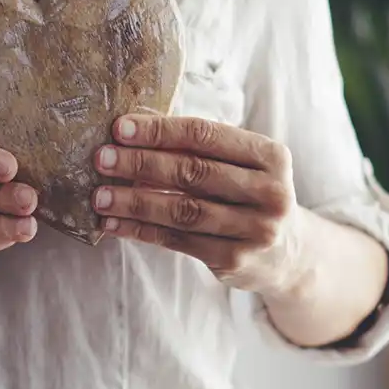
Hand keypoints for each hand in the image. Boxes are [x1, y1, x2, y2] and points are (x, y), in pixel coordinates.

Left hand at [93, 115, 305, 296]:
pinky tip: (113, 224)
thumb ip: (199, 149)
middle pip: (192, 172)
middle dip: (140, 163)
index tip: (120, 129)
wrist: (289, 254)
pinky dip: (140, 231)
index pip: (205, 135)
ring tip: (99, 196)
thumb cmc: (249, 195)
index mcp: (271, 156)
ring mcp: (255, 230)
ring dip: (133, 202)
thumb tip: (131, 134)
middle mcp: (270, 192)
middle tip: (102, 159)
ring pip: (181, 210)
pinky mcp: (235, 260)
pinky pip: (177, 241)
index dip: (159, 131)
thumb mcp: (241, 165)